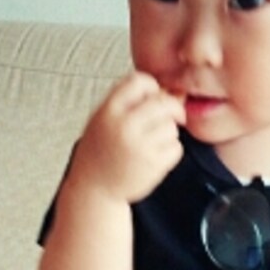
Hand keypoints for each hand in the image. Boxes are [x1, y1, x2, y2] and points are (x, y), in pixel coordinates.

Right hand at [70, 72, 184, 204]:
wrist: (94, 188)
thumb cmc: (101, 151)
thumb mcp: (103, 118)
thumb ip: (130, 103)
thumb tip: (171, 92)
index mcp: (109, 111)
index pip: (139, 81)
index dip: (152, 86)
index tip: (155, 95)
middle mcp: (123, 126)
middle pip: (163, 103)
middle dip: (172, 108)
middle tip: (173, 116)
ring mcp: (139, 147)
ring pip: (171, 126)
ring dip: (168, 132)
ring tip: (153, 141)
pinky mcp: (152, 165)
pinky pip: (176, 148)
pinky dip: (171, 150)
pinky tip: (156, 155)